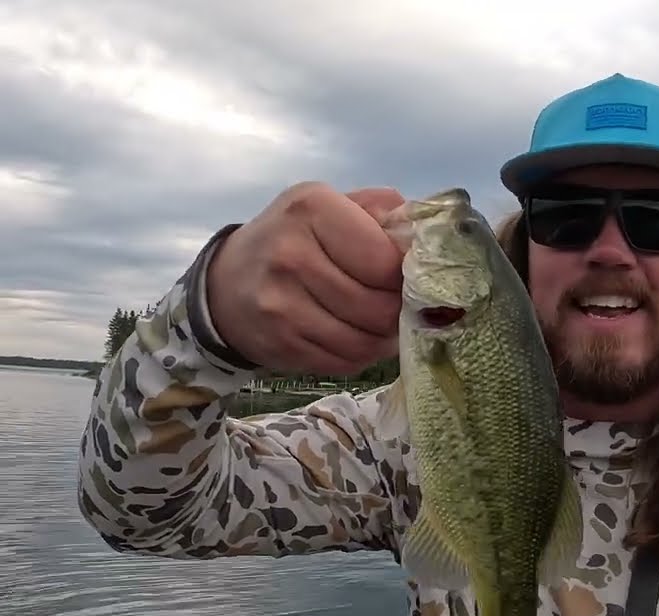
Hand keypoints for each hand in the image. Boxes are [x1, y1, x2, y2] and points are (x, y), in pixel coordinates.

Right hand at [206, 182, 405, 375]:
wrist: (227, 282)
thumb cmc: (296, 238)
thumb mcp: (332, 206)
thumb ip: (383, 213)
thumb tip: (427, 240)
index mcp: (312, 209)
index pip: (385, 261)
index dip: (406, 276)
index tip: (405, 276)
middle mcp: (290, 255)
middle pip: (379, 307)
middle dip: (399, 312)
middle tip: (400, 306)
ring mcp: (280, 305)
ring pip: (365, 342)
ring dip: (384, 339)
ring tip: (383, 324)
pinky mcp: (280, 344)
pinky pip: (345, 362)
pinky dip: (362, 355)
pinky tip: (357, 337)